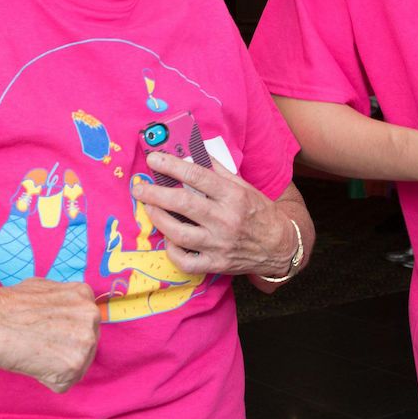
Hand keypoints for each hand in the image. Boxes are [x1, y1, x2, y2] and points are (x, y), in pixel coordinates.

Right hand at [0, 278, 100, 392]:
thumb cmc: (10, 305)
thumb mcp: (47, 289)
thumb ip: (64, 302)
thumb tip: (65, 313)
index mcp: (85, 295)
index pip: (83, 323)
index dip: (63, 334)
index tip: (47, 334)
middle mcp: (92, 315)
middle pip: (85, 345)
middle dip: (64, 350)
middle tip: (40, 346)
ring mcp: (86, 340)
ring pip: (77, 366)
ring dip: (56, 367)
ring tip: (35, 352)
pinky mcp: (74, 365)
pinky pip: (63, 384)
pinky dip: (47, 380)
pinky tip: (33, 364)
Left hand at [132, 155, 294, 277]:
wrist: (279, 245)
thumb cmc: (259, 211)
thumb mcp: (244, 186)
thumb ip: (218, 170)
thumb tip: (194, 154)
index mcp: (233, 195)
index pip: (197, 175)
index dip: (172, 165)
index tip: (154, 159)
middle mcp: (226, 219)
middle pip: (183, 203)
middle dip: (155, 193)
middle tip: (138, 187)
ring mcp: (220, 244)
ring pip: (179, 233)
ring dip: (158, 218)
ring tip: (149, 208)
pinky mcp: (216, 264)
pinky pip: (186, 261)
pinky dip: (172, 250)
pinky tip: (168, 238)